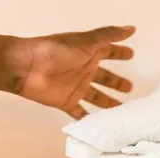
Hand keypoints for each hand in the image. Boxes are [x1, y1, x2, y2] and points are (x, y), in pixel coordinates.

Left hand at [3, 26, 135, 118]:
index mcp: (88, 54)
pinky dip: (88, 120)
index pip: (108, 52)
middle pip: (104, 78)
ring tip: (121, 109)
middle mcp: (84, 70)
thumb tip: (131, 29)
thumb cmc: (57, 52)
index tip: (131, 54)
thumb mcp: (87, 42)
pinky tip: (98, 127)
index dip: (119, 53)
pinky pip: (80, 113)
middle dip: (116, 82)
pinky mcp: (67, 102)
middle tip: (130, 87)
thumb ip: (109, 36)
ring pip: (97, 97)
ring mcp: (76, 87)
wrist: (28, 68)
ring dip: (108, 103)